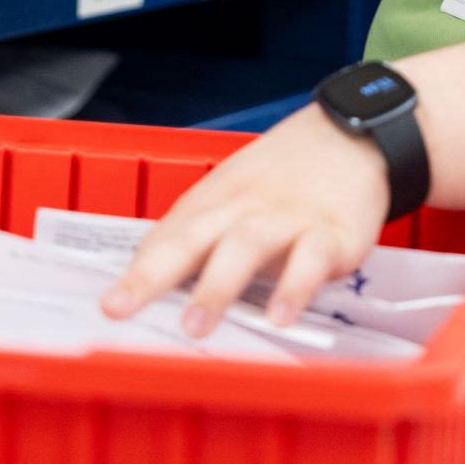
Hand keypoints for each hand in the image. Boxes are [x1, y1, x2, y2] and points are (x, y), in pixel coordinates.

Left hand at [100, 106, 390, 335]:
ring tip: (195, 327)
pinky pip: (310, 259)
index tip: (110, 305)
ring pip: (245, 246)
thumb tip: (163, 294)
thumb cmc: (289, 176)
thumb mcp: (238, 195)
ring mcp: (286, 218)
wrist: (354, 135)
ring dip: (216, 287)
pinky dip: (293, 287)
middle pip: (192, 237)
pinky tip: (280, 317)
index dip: (137, 272)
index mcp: (214, 202)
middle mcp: (243, 208)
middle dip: (154, 275)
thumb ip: (206, 240)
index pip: (166, 237)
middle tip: (125, 309)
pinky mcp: (332, 232)